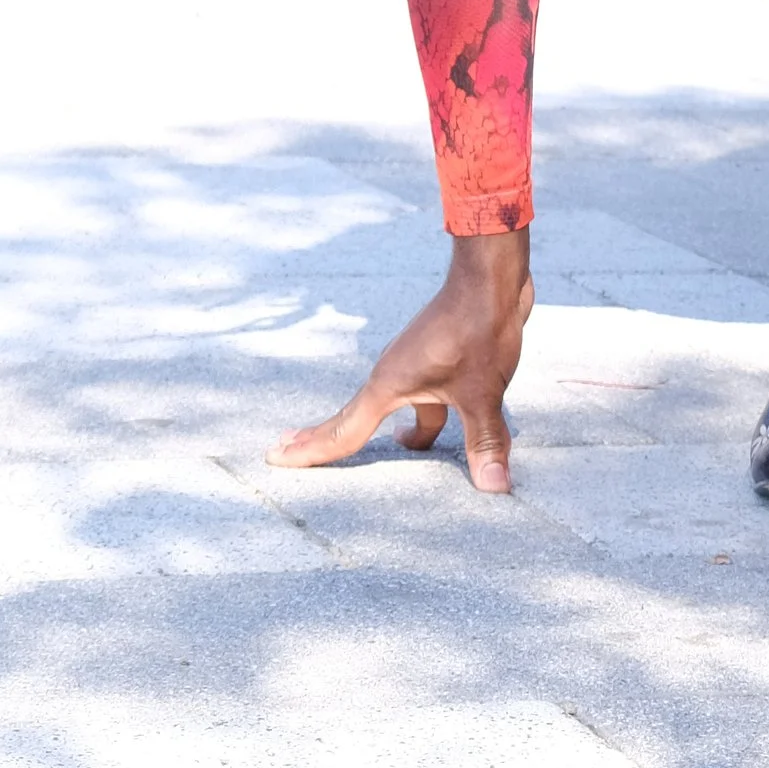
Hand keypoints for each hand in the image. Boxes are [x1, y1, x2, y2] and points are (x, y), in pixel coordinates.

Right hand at [268, 228, 532, 493]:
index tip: (274, 457)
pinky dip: (418, 426)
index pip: (343, 431)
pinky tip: (421, 441)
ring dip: (375, 436)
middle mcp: (392, 377)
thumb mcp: (481, 393)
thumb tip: (494, 487)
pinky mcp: (435, 364)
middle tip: (281, 451)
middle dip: (320, 439)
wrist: (490, 279)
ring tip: (359, 458)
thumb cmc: (477, 330)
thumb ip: (485, 441)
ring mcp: (412, 369)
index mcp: (388, 386)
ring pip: (386, 413)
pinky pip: (417, 404)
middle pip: (349, 419)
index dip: (310, 450)